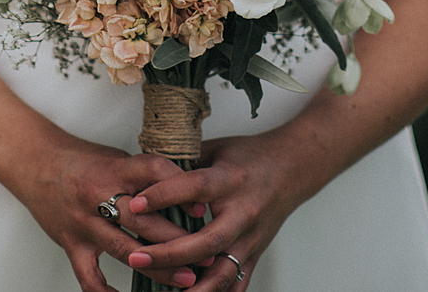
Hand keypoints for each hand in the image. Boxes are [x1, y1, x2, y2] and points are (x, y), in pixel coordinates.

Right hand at [7, 132, 209, 291]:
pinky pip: (89, 276)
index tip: (202, 208)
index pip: (153, 173)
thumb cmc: (80, 159)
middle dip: (178, 239)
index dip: (180, 190)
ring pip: (125, 249)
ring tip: (185, 280)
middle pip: (144, 219)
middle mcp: (99, 195)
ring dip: (158, 267)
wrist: (35, 161)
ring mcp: (84, 223)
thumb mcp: (115, 157)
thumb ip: (143, 175)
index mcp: (115, 168)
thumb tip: (183, 187)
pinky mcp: (71, 244)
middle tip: (207, 253)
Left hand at [125, 133, 303, 289]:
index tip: (136, 203)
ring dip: (191, 287)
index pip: (194, 188)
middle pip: (205, 241)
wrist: (291, 168)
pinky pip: (235, 285)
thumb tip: (148, 172)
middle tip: (137, 256)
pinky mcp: (255, 254)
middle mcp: (242, 213)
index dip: (164, 195)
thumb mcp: (216, 149)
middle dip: (168, 253)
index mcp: (230, 180)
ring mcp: (251, 239)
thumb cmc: (250, 156)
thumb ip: (185, 162)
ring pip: (221, 272)